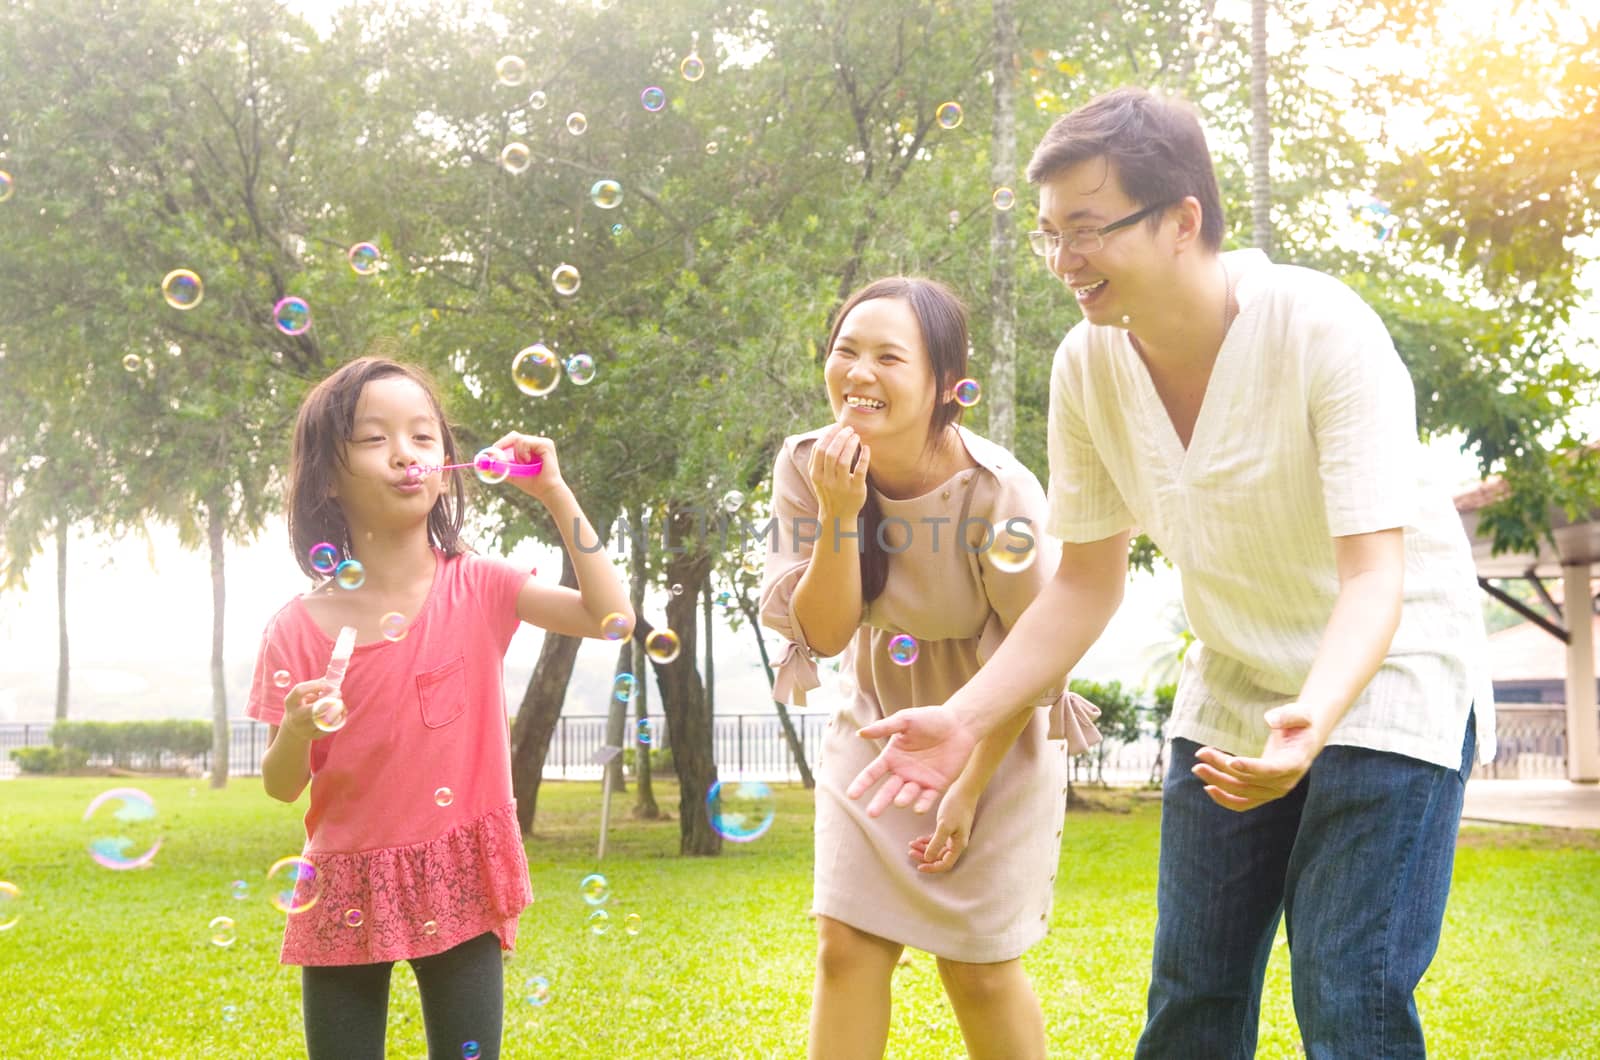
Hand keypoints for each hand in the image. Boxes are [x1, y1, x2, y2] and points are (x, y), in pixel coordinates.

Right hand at [280, 680, 338, 742]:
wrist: (295, 727)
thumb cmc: (304, 705)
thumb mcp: (304, 695)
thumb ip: (317, 686)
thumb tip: (334, 679)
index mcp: (290, 702)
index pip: (299, 691)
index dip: (315, 685)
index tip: (328, 684)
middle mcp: (295, 716)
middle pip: (313, 709)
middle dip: (330, 699)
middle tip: (339, 692)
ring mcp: (304, 728)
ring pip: (325, 719)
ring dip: (337, 709)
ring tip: (341, 704)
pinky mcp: (314, 736)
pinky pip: (331, 727)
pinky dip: (339, 718)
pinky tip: (340, 713)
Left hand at [489, 432, 566, 503]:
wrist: (546, 491)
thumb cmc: (532, 484)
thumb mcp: (512, 475)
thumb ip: (500, 469)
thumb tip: (485, 464)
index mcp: (530, 449)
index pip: (511, 440)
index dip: (500, 444)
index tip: (491, 454)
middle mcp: (536, 443)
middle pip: (513, 435)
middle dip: (502, 444)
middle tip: (495, 455)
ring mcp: (542, 442)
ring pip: (518, 439)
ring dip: (516, 454)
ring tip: (523, 464)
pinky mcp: (546, 444)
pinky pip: (525, 442)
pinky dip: (522, 452)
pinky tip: (528, 462)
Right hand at [806, 422, 869, 520]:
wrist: (837, 516)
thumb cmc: (829, 490)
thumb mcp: (818, 476)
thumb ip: (819, 458)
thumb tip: (828, 434)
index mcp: (816, 474)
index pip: (819, 449)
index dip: (828, 435)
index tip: (837, 426)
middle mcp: (826, 480)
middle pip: (831, 453)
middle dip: (840, 437)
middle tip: (849, 429)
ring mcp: (841, 486)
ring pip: (843, 461)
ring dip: (850, 445)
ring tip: (856, 436)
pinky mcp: (855, 490)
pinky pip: (860, 471)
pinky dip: (864, 457)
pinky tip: (866, 448)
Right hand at [846, 705, 977, 816]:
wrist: (959, 724)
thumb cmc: (930, 718)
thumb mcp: (905, 720)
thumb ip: (884, 727)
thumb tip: (860, 733)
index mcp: (892, 757)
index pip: (872, 773)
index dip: (862, 784)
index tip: (851, 795)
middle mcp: (903, 771)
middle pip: (887, 790)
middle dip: (879, 802)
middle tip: (871, 813)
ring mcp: (919, 780)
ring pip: (907, 795)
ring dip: (902, 799)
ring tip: (899, 801)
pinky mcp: (937, 785)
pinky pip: (927, 798)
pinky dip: (922, 804)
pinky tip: (918, 808)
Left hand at [909, 786, 975, 873]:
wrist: (964, 789)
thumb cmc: (956, 806)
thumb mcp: (944, 825)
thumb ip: (936, 843)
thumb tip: (928, 858)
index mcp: (958, 845)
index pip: (945, 864)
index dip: (932, 868)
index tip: (918, 867)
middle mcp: (956, 843)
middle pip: (939, 857)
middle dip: (924, 857)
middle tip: (910, 853)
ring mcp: (953, 835)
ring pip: (937, 849)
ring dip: (924, 849)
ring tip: (911, 845)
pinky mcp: (949, 828)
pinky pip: (937, 840)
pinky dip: (927, 841)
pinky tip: (918, 839)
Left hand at [1192, 703, 1325, 811]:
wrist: (1305, 740)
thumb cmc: (1300, 724)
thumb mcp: (1300, 713)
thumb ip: (1288, 715)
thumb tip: (1270, 719)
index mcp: (1295, 763)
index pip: (1272, 770)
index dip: (1251, 767)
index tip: (1230, 761)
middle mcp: (1285, 782)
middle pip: (1249, 780)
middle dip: (1222, 767)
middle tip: (1201, 753)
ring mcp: (1274, 792)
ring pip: (1242, 791)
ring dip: (1217, 781)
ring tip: (1198, 766)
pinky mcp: (1264, 794)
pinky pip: (1243, 803)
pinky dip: (1225, 799)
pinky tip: (1208, 788)